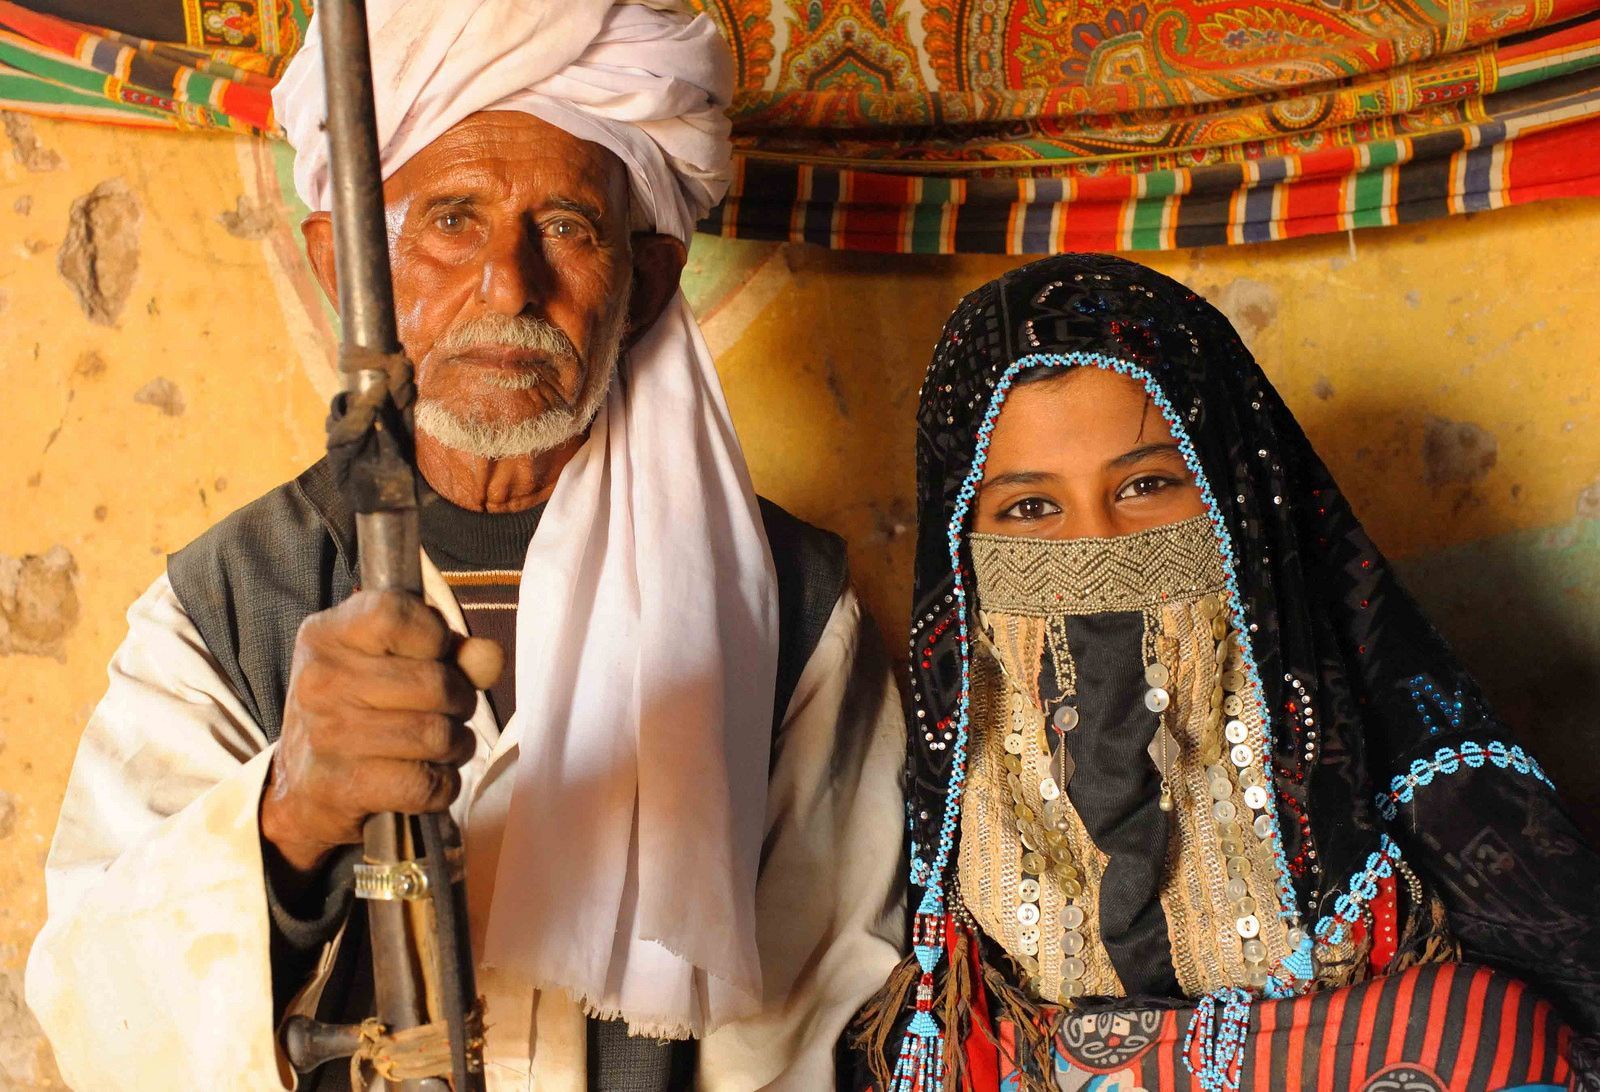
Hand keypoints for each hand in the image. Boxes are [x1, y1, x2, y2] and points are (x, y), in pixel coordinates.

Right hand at [261, 590, 502, 878]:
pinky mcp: (343, 788)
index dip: (434, 635)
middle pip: (435, 682)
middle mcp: (320, 680)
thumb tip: (488, 658)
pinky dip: (442, 784)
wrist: (303, 786)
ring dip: (456, 744)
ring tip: (438, 743)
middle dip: (460, 700)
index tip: (433, 655)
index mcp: (327, 634)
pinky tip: (424, 776)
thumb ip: (449, 651)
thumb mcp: (392, 661)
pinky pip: (428, 784)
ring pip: (438, 735)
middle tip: (447, 709)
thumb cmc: (358, 709)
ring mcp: (328, 736)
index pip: (396, 614)